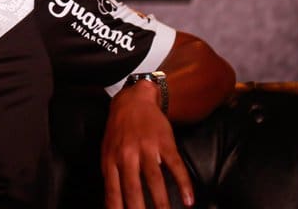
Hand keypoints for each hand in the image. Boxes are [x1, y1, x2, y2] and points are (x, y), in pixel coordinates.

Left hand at [100, 81, 193, 208]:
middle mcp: (128, 155)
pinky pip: (176, 166)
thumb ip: (110, 175)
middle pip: (133, 188)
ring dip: (162, 202)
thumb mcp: (107, 150)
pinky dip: (184, 184)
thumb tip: (111, 203)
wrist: (133, 100)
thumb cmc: (119, 130)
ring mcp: (147, 148)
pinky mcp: (165, 143)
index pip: (113, 191)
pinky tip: (189, 200)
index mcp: (111, 159)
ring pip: (155, 180)